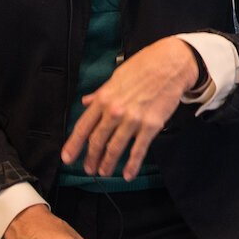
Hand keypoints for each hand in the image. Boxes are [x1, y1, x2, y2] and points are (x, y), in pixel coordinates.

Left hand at [61, 37, 202, 179]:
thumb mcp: (116, 77)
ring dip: (107, 163)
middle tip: (88, 169)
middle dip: (91, 158)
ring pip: (115, 148)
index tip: (67, 157)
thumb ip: (100, 93)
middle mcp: (115, 111)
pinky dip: (132, 165)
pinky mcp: (151, 125)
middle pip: (97, 141)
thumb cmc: (144, 66)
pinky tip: (128, 174)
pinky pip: (139, 150)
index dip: (74, 144)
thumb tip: (86, 102)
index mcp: (104, 98)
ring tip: (104, 172)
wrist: (171, 64)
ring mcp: (133, 119)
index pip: (83, 126)